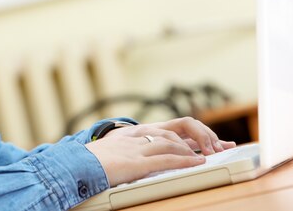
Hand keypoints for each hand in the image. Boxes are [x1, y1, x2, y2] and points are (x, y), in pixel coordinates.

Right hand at [85, 117, 235, 185]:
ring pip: (173, 142)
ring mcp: (137, 147)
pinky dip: (185, 160)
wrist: (73, 165)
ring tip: (212, 154)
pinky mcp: (136, 162)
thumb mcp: (110, 152)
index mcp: (131, 132)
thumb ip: (126, 151)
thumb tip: (135, 159)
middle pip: (176, 129)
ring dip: (196, 149)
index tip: (209, 140)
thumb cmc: (88, 162)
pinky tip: (198, 163)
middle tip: (219, 145)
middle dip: (201, 137)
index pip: (169, 127)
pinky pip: (166, 159)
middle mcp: (137, 135)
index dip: (192, 133)